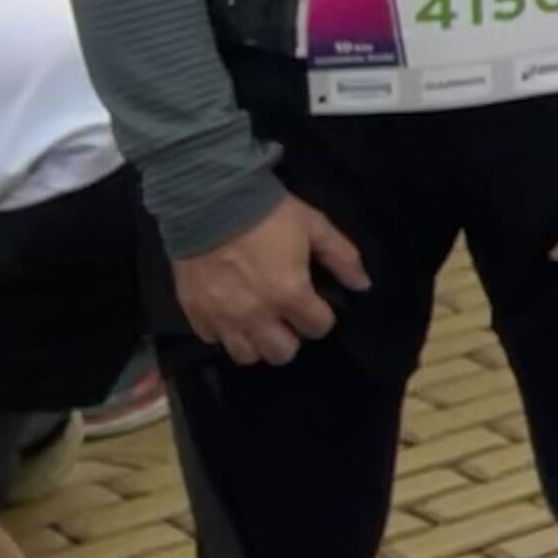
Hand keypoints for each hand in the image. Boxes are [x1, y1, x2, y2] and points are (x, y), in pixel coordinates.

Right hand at [172, 194, 369, 366]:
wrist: (209, 202)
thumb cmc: (268, 214)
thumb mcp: (315, 226)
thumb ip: (343, 257)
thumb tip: (363, 285)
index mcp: (290, 294)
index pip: (318, 328)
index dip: (321, 317)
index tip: (315, 305)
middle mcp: (257, 315)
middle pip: (282, 354)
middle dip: (291, 337)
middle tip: (287, 317)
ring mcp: (223, 318)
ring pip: (246, 356)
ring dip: (257, 342)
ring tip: (259, 322)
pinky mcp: (195, 314)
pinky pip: (212, 340)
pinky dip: (223, 332)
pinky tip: (230, 314)